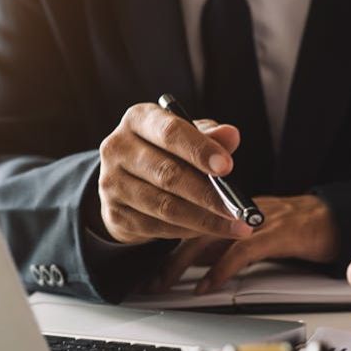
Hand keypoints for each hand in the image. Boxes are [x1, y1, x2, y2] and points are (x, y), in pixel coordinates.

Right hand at [97, 103, 255, 243]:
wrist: (128, 180)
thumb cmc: (167, 151)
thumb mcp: (189, 137)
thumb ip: (210, 136)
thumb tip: (232, 135)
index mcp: (139, 119)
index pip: (170, 133)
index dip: (199, 150)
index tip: (228, 167)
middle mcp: (118, 148)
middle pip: (168, 174)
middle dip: (208, 194)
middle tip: (238, 208)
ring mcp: (111, 183)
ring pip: (164, 206)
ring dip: (204, 220)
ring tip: (235, 225)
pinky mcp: (114, 214)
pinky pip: (157, 227)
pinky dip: (189, 231)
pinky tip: (211, 230)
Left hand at [156, 195, 338, 293]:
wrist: (332, 218)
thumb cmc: (291, 225)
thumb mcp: (247, 230)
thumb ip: (219, 240)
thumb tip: (187, 262)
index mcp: (228, 204)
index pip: (186, 214)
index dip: (162, 238)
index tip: (145, 263)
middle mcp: (238, 207)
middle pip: (190, 224)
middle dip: (167, 255)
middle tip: (150, 280)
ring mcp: (256, 219)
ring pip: (209, 236)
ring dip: (184, 263)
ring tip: (167, 284)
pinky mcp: (277, 233)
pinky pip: (241, 252)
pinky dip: (221, 270)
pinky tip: (207, 286)